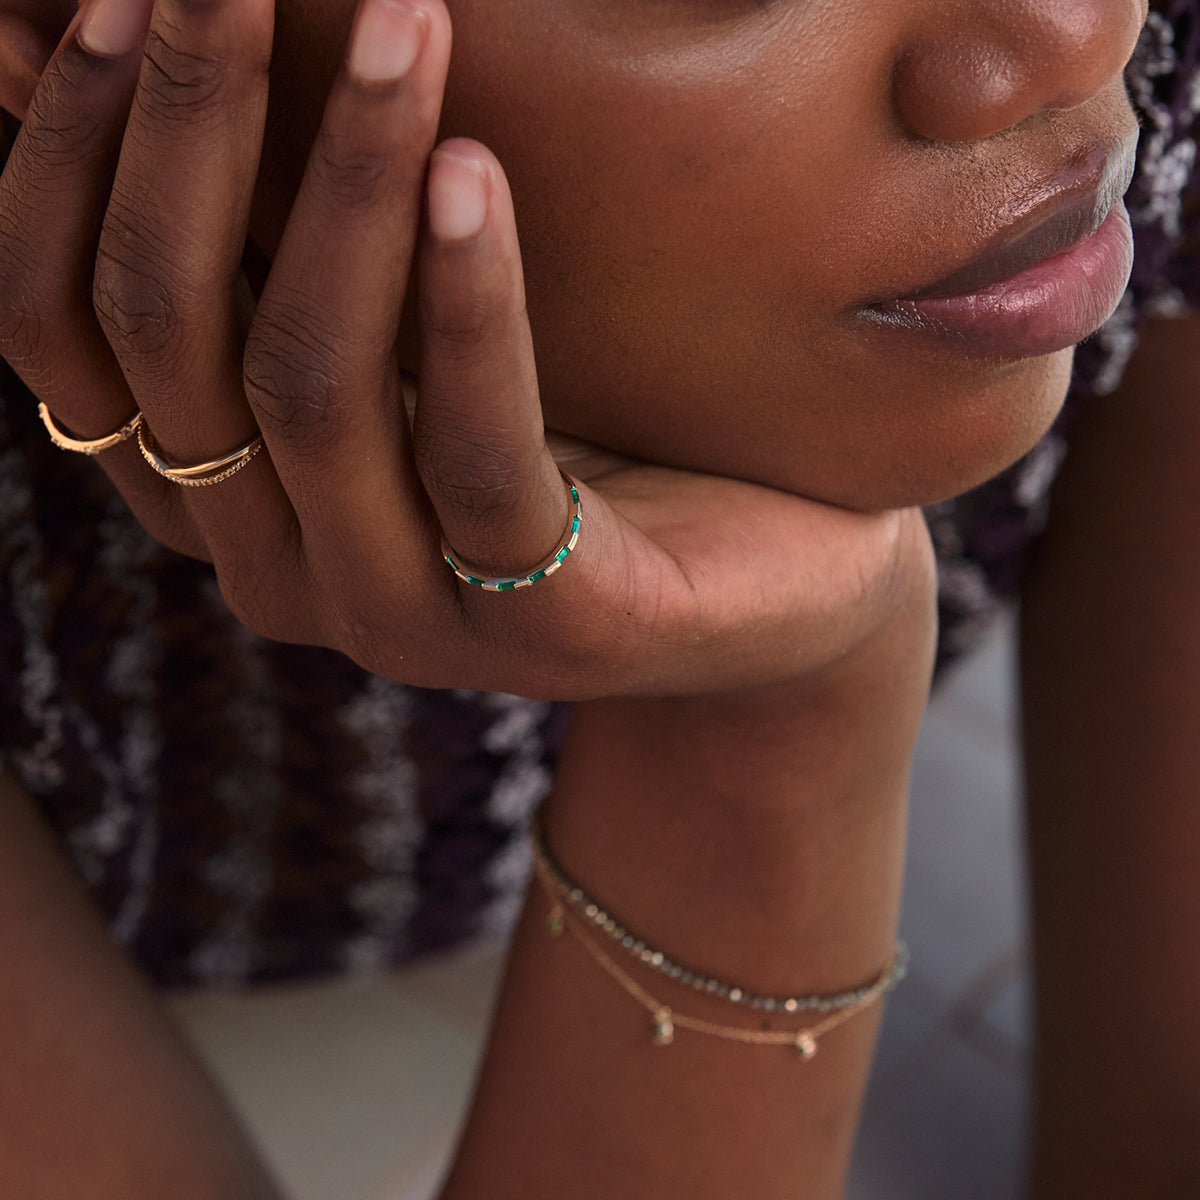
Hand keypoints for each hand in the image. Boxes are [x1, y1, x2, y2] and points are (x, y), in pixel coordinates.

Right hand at [0, 0, 933, 701]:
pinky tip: (474, 172)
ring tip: (404, 24)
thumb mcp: (406, 327)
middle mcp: (278, 570)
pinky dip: (469, 309)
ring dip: (344, 189)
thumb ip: (292, 243)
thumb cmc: (585, 424)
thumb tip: (147, 56)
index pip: (61, 330)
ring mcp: (401, 617)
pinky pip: (477, 458)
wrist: (768, 583)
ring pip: (311, 391)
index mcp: (217, 502)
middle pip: (169, 339)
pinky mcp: (540, 630)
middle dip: (186, 129)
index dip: (60, 155)